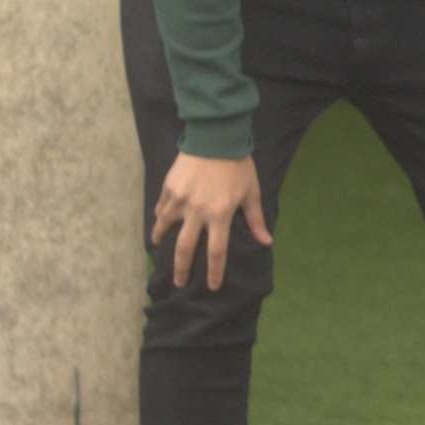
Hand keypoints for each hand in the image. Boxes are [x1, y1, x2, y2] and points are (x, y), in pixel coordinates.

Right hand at [151, 153, 270, 290]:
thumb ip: (256, 219)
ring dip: (161, 241)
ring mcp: (180, 200)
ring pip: (165, 227)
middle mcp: (197, 212)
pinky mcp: (169, 188)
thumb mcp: (251, 192)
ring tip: (158, 249)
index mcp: (220, 215)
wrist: (216, 137)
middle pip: (185, 248)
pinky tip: (159, 222)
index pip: (217, 252)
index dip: (215, 272)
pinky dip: (160, 217)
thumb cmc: (238, 166)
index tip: (213, 286)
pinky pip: (162, 208)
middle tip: (178, 283)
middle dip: (181, 269)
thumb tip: (266, 242)